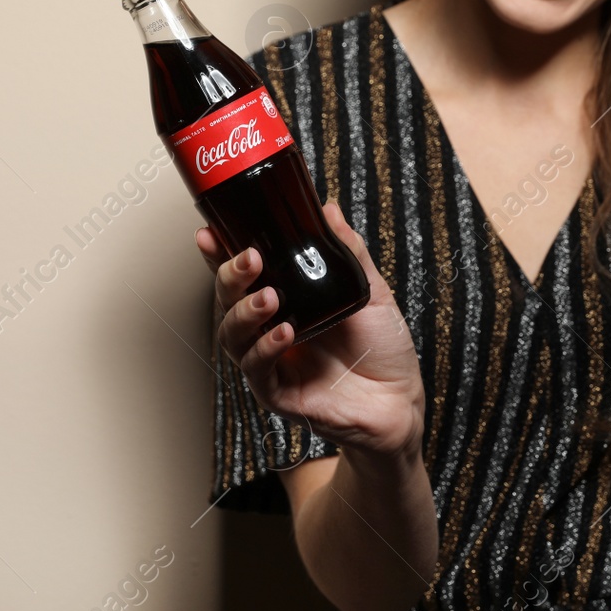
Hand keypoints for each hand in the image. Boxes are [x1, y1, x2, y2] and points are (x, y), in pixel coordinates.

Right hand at [196, 199, 424, 462]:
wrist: (400, 399)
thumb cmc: (383, 348)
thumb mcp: (371, 291)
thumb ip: (349, 252)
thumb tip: (328, 210)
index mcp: (286, 302)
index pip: (243, 275)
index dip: (220, 255)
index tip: (210, 233)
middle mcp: (271, 330)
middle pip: (229, 301)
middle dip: (230, 276)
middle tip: (250, 259)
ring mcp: (271, 362)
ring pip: (234, 336)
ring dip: (245, 312)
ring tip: (269, 297)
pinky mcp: (278, 393)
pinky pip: (258, 369)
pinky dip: (266, 348)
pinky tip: (284, 332)